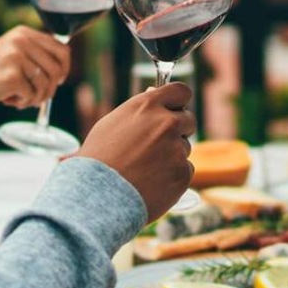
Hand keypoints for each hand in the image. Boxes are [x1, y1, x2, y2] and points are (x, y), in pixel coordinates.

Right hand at [0, 26, 69, 114]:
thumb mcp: (9, 54)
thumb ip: (33, 53)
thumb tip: (64, 64)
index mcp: (22, 32)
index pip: (61, 48)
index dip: (64, 69)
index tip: (58, 81)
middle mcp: (21, 41)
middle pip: (58, 68)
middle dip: (51, 87)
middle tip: (36, 96)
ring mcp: (16, 58)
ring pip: (47, 84)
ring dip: (36, 98)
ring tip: (18, 99)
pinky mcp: (12, 77)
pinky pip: (33, 95)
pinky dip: (23, 103)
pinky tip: (7, 100)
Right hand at [76, 82, 197, 220]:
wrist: (98, 195)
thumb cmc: (98, 159)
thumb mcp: (112, 124)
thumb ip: (139, 109)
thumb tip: (154, 93)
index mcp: (148, 106)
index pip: (181, 91)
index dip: (179, 102)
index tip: (175, 109)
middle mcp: (166, 123)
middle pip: (189, 120)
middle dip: (179, 130)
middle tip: (157, 145)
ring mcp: (177, 148)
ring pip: (185, 148)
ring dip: (172, 155)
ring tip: (145, 169)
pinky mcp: (183, 173)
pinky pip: (185, 170)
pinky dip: (173, 176)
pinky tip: (151, 182)